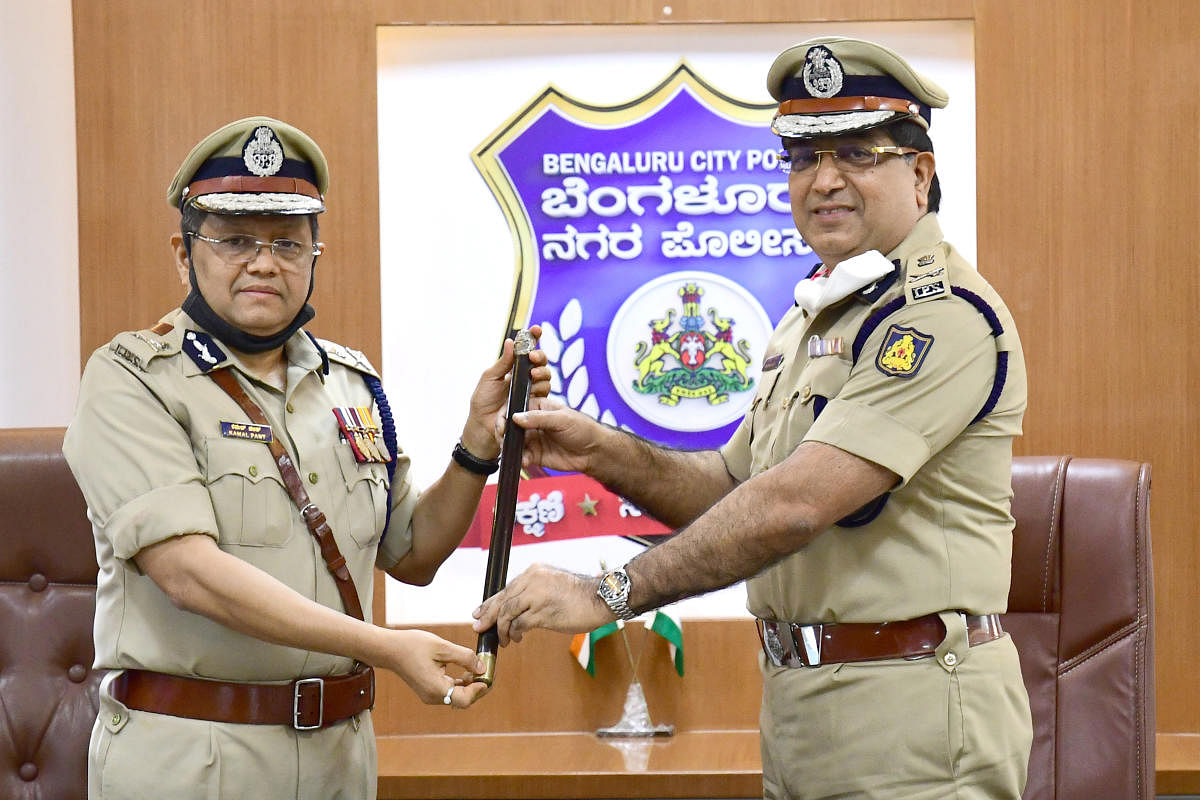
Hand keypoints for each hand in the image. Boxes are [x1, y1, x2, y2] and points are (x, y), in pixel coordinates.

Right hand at [382, 628, 488, 708]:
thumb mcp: (442, 647)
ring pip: (457, 695)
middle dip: (478, 686)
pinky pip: (450, 690)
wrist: (389, 648)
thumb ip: (464, 658)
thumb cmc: (412, 646)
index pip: (465, 699)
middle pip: (463, 699)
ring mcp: (430, 695)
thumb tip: (482, 668)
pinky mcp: (429, 690)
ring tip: (478, 667)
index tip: (488, 675)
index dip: (479, 689)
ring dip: (470, 684)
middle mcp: (433, 696)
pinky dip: (460, 682)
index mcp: (436, 689)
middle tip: (488, 670)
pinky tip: (466, 669)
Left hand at [461, 326, 550, 458]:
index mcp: (513, 369)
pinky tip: (534, 390)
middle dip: (540, 357)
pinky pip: (546, 393)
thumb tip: (511, 342)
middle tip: (534, 358)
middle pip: (541, 362)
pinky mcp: (535, 404)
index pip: (526, 350)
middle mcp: (524, 378)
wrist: (483, 426)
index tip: (537, 329)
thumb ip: (503, 362)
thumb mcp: (490, 378)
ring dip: (542, 373)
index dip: (533, 339)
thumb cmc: (483, 402)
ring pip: (546, 377)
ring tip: (532, 376)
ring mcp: (531, 391)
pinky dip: (541, 388)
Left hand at [471, 563, 613, 644]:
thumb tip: (514, 609)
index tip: (480, 612)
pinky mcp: (542, 612)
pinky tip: (517, 638)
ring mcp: (537, 596)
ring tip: (505, 639)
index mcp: (534, 572)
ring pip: (508, 613)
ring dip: (502, 629)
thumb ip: (533, 592)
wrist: (600, 598)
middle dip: (489, 616)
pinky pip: (520, 624)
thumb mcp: (552, 584)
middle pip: (503, 600)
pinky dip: (515, 632)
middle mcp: (532, 580)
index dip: (491, 602)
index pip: (507, 589)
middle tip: (480, 628)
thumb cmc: (579, 595)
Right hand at [511, 399, 606, 473]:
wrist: (593, 452)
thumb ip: (539, 418)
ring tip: (510, 450)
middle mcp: (532, 423)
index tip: (503, 422)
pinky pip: (522, 456)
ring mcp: (533, 439)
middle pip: (510, 425)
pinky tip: (524, 461)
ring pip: (513, 442)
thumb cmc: (582, 428)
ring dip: (509, 446)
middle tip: (503, 437)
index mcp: (538, 407)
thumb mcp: (562, 419)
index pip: (516, 407)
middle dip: (504, 431)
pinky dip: (520, 459)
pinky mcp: (535, 455)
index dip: (507, 414)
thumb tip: (516, 417)